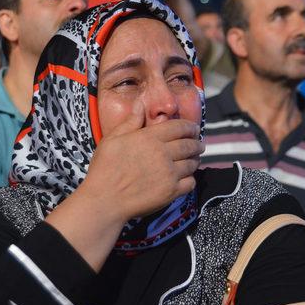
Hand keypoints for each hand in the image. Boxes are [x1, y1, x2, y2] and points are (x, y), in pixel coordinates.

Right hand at [85, 102, 203, 221]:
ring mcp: (169, 173)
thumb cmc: (104, 168)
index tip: (194, 129)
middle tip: (199, 144)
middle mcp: (163, 153)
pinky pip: (190, 182)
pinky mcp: (171, 192)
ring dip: (195, 160)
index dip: (190, 127)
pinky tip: (186, 178)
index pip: (179, 127)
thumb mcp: (112, 139)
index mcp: (150, 138)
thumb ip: (130, 122)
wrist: (105, 200)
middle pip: (189, 145)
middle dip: (197, 143)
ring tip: (194, 160)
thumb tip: (141, 104)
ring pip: (192, 163)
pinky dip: (191, 179)